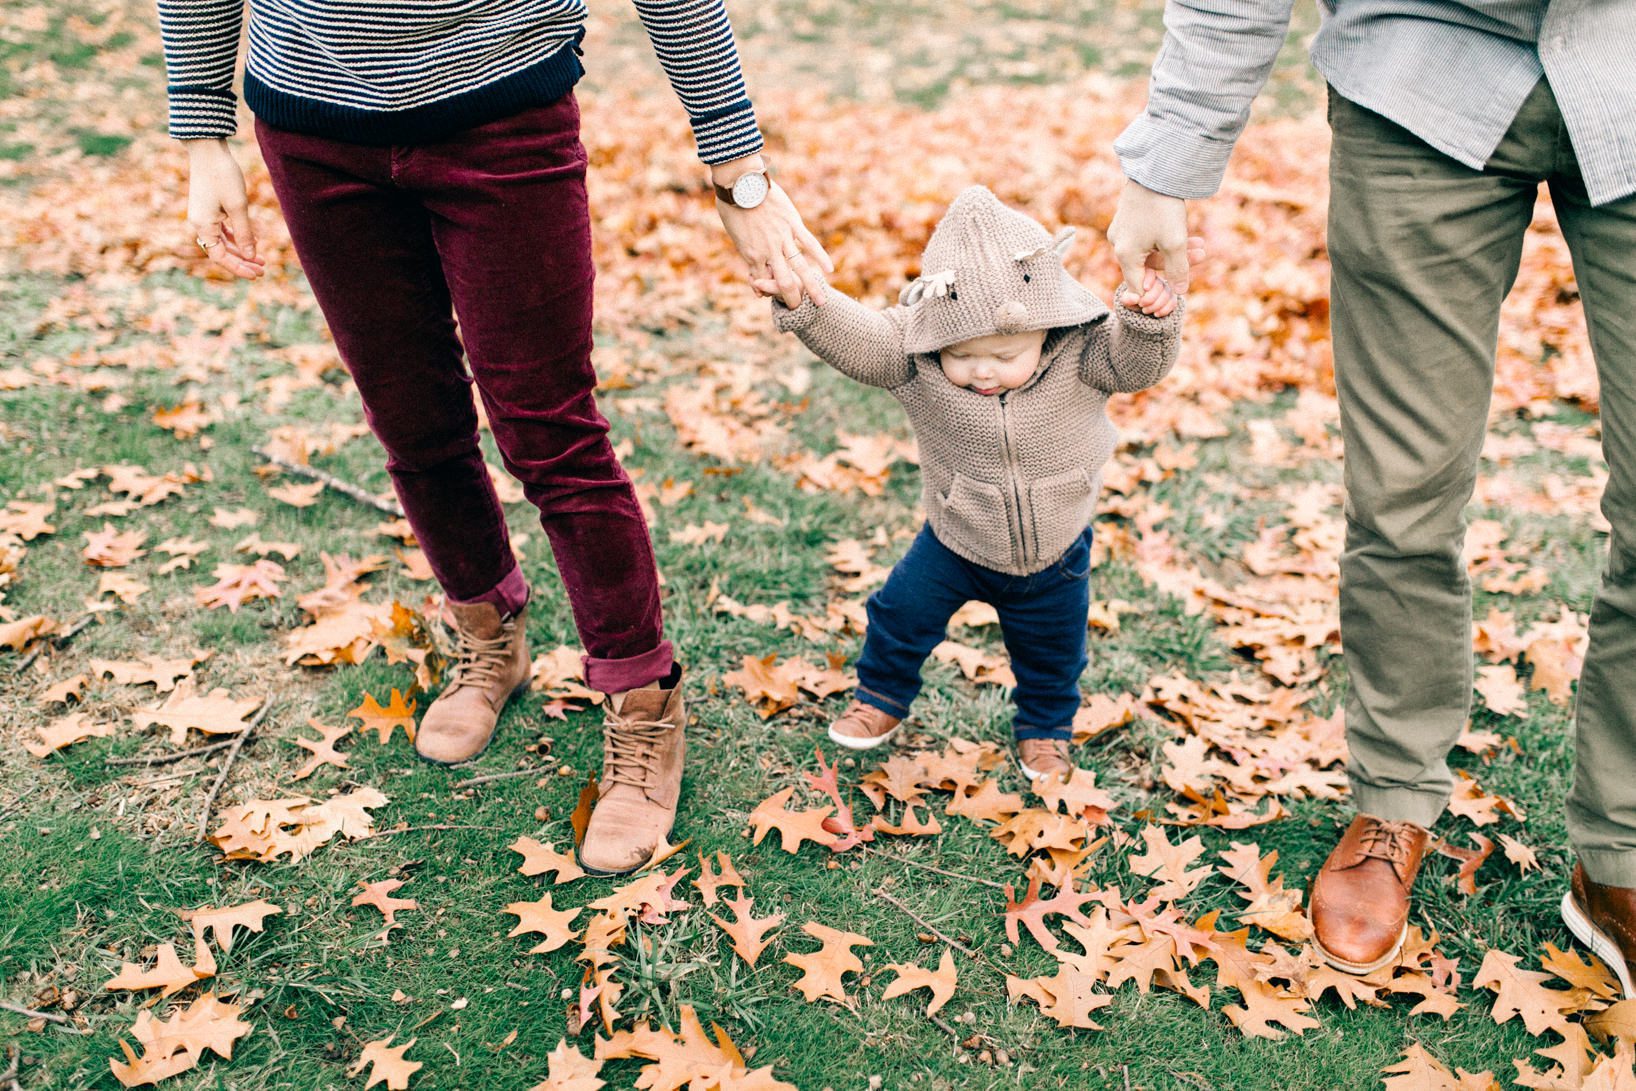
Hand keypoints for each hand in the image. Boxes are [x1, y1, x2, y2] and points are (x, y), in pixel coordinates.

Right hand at [185, 139, 263, 278]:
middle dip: (242, 261)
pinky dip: (237, 236)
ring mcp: (203, 215)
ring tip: (261, 259)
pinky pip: (222, 229)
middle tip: (263, 270)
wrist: (208, 149)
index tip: (256, 274)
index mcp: (203, 226)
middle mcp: (200, 223)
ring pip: (223, 241)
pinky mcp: (208, 208)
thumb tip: (250, 256)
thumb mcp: (238, 207)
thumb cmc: (222, 176)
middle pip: (221, 251)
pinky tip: (252, 241)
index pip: (220, 257)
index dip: (238, 268)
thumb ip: (244, 233)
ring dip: (241, 250)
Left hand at [712, 155, 831, 306]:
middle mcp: (769, 251)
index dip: (767, 290)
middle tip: (800, 310)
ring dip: (811, 286)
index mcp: (751, 255)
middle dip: (793, 299)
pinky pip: (809, 243)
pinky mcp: (793, 224)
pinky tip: (829, 270)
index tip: (770, 293)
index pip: (763, 282)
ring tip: (821, 302)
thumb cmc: (733, 207)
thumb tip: (754, 271)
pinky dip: (820, 257)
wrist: (740, 183)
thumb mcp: (735, 235)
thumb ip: (747, 252)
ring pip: (800, 267)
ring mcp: (783, 238)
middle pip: (784, 282)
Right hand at [1108, 178, 1190, 301]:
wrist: (1154, 169)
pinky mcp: (1130, 218)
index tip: (1178, 288)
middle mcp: (1119, 244)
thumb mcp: (1175, 242)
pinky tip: (1186, 233)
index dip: (1159, 292)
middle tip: (1201, 256)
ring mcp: (1123, 230)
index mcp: (1125, 255)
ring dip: (1175, 250)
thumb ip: (1178, 270)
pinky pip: (1147, 237)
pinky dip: (1166, 239)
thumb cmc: (1163, 207)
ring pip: (1150, 251)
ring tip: (1201, 245)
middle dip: (1176, 264)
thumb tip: (1179, 292)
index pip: (1139, 286)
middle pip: (1148, 267)